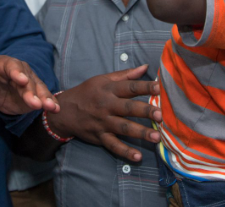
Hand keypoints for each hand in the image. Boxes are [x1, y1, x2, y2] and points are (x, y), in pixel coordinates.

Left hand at [0, 55, 59, 114]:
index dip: (16, 72)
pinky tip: (55, 109)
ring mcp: (28, 81)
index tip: (21, 80)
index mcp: (2, 64)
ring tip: (50, 107)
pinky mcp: (34, 93)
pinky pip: (43, 96)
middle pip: (27, 78)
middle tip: (36, 102)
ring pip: (37, 88)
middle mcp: (19, 70)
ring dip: (44, 97)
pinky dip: (50, 101)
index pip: (10, 66)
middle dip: (31, 90)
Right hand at [45, 65, 161, 161]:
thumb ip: (125, 75)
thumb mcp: (103, 80)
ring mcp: (103, 122)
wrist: (64, 111)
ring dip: (140, 133)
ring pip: (123, 128)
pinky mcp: (100, 136)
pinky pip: (113, 145)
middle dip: (145, 111)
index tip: (160, 88)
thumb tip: (145, 67)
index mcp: (109, 89)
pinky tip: (138, 157)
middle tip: (160, 115)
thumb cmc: (87, 92)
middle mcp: (106, 105)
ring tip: (157, 137)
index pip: (129, 87)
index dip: (145, 87)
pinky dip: (125, 151)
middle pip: (128, 108)